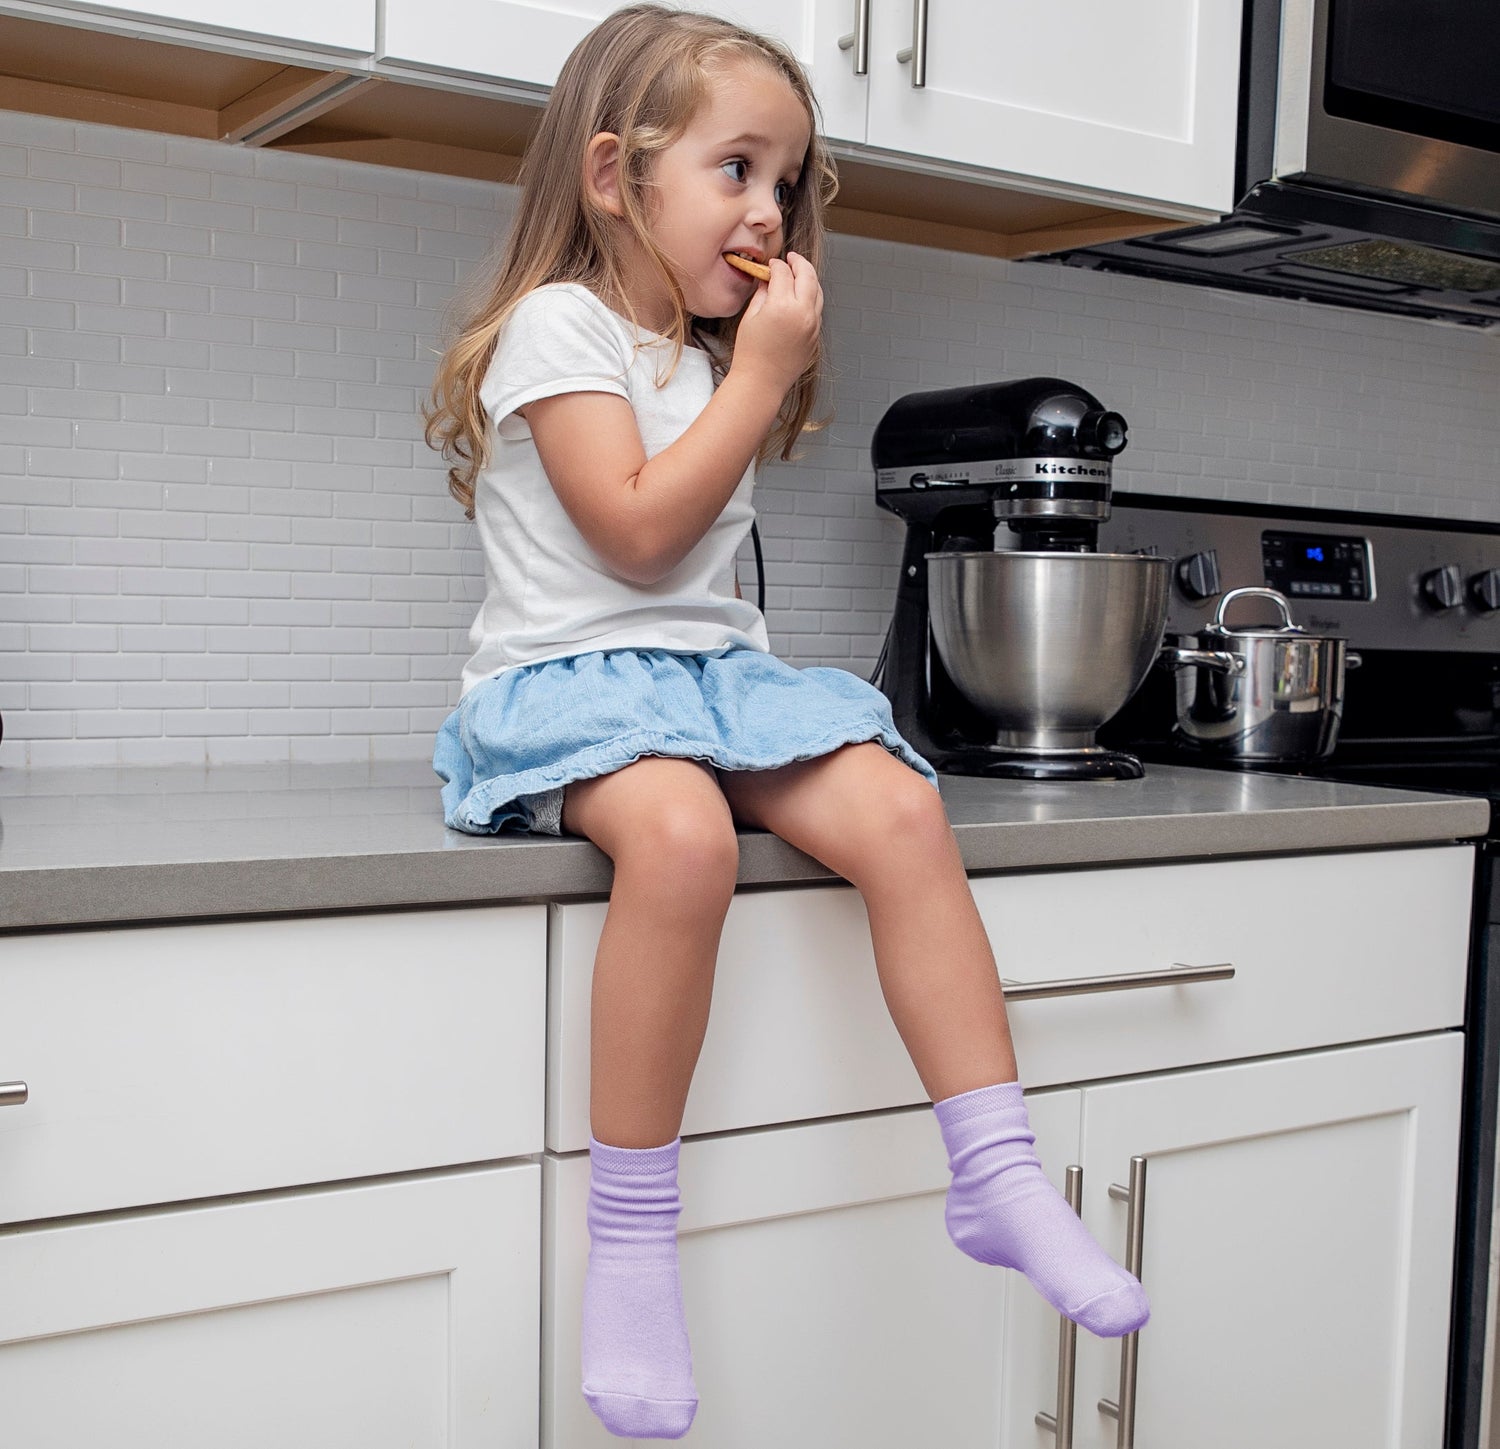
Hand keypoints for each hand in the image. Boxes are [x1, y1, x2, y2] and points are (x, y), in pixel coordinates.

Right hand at [731, 250, 822, 397]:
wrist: (761, 382)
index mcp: (782, 306)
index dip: (776, 265)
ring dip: (809, 279)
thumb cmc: (751, 353)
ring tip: (798, 274)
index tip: (771, 265)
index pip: (783, 273)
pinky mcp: (815, 336)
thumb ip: (763, 293)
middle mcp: (802, 313)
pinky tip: (800, 297)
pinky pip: (817, 309)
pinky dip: (810, 298)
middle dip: (799, 263)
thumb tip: (768, 280)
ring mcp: (812, 325)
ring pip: (818, 291)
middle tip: (791, 258)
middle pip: (808, 275)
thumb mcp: (751, 317)